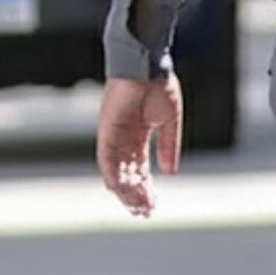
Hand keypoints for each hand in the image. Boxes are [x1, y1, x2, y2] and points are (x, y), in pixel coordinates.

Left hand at [96, 74, 183, 216]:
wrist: (147, 64)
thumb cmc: (159, 85)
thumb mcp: (169, 121)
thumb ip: (169, 146)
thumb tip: (170, 171)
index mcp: (140, 135)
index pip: (141, 167)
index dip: (146, 186)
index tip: (153, 204)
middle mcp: (124, 137)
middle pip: (128, 172)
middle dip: (136, 193)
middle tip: (144, 211)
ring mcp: (114, 133)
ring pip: (116, 169)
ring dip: (124, 188)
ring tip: (134, 206)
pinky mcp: (106, 128)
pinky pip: (105, 156)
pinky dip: (111, 173)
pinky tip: (118, 189)